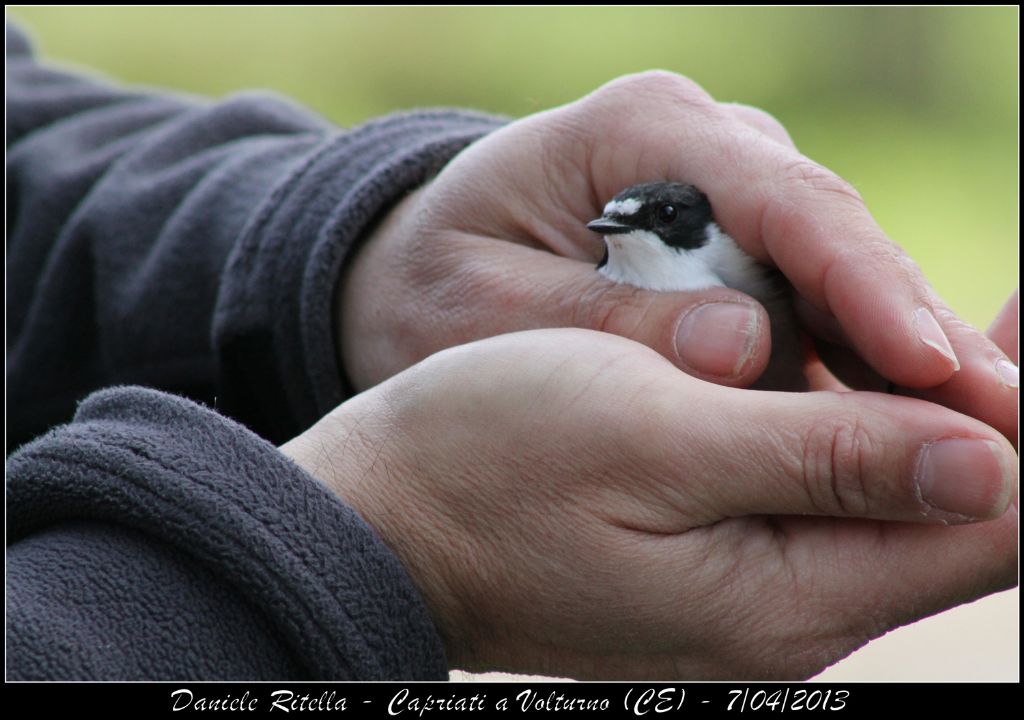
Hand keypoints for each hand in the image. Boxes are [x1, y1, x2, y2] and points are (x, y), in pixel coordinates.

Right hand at [283, 329, 1016, 678]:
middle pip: (951, 519)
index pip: (987, 518)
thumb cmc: (493, 458)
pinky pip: (821, 505)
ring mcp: (748, 600)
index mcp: (783, 595)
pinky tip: (824, 377)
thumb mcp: (655, 433)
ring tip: (903, 331)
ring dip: (913, 418)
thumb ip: (825, 459)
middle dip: (982, 410)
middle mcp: (784, 618)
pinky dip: (845, 434)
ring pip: (889, 507)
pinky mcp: (712, 571)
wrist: (388, 516)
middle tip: (991, 313)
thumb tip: (987, 461)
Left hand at [337, 71, 1016, 442]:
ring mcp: (726, 192)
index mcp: (638, 132)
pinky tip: (910, 416)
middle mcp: (701, 147)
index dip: (859, 280)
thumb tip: (744, 350)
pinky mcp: (731, 243)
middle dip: (911, 323)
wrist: (416, 271)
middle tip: (1000, 413)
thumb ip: (604, 324)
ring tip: (984, 428)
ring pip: (835, 267)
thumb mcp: (485, 309)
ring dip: (902, 349)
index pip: (776, 199)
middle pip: (831, 230)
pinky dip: (854, 358)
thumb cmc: (436, 286)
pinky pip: (808, 297)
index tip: (926, 362)